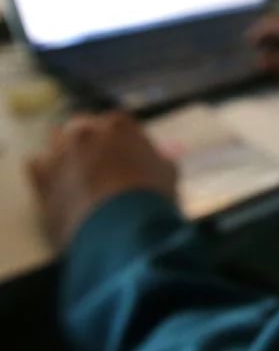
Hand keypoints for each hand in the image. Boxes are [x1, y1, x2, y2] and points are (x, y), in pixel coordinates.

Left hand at [28, 111, 177, 249]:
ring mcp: (61, 151)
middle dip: (91, 141)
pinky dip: (47, 173)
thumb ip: (159, 160)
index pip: (118, 122)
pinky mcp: (42, 176)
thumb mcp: (167, 174)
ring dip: (67, 153)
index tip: (127, 153)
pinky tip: (60, 187)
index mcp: (119, 126)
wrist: (122, 228)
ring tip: (78, 174)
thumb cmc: (150, 197)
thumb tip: (162, 158)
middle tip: (101, 163)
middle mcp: (86, 131)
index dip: (122, 139)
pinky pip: (38, 166)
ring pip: (57, 142)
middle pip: (83, 127)